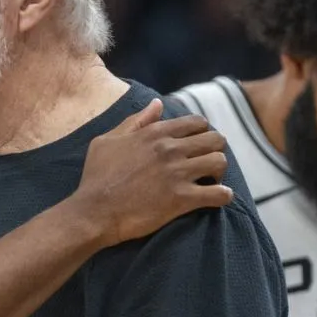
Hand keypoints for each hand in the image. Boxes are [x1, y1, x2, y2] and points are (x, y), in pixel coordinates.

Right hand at [70, 98, 232, 247]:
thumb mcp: (107, 141)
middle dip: (213, 150)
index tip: (194, 146)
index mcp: (154, 134)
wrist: (94, 212)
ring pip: (220, 163)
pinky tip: (214, 198)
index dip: (200, 133)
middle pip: (215, 140)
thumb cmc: (96, 176)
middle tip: (203, 164)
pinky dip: (222, 196)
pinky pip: (220, 194)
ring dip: (218, 172)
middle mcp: (169, 149)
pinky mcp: (182, 199)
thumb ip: (135, 121)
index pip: (196, 122)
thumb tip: (157, 104)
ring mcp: (177, 173)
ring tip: (208, 181)